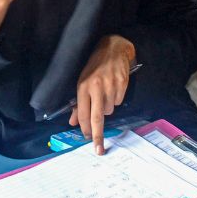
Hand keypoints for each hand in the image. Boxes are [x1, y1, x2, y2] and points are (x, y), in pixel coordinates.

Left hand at [69, 35, 135, 154]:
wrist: (113, 48)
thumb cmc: (95, 66)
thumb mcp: (82, 82)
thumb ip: (78, 104)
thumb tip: (73, 122)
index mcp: (83, 86)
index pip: (83, 113)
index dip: (84, 128)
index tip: (86, 138)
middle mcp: (97, 87)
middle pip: (97, 117)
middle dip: (97, 135)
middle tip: (98, 149)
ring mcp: (111, 86)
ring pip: (109, 110)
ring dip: (107, 108)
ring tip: (105, 94)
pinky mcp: (122, 84)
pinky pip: (118, 102)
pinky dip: (115, 99)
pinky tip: (113, 88)